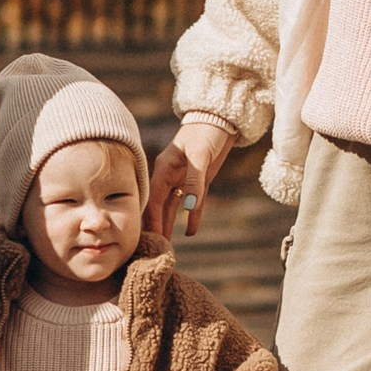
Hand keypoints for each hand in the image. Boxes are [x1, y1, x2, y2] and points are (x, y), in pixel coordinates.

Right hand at [147, 118, 238, 243]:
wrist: (219, 119)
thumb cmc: (206, 133)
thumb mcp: (200, 156)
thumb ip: (194, 181)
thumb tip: (189, 207)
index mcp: (163, 170)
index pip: (153, 201)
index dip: (151, 221)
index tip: (151, 241)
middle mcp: (168, 177)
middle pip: (158, 208)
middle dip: (155, 227)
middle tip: (152, 250)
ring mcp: (182, 180)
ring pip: (171, 208)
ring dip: (169, 226)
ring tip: (166, 247)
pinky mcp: (197, 182)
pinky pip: (191, 204)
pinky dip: (190, 217)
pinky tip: (189, 233)